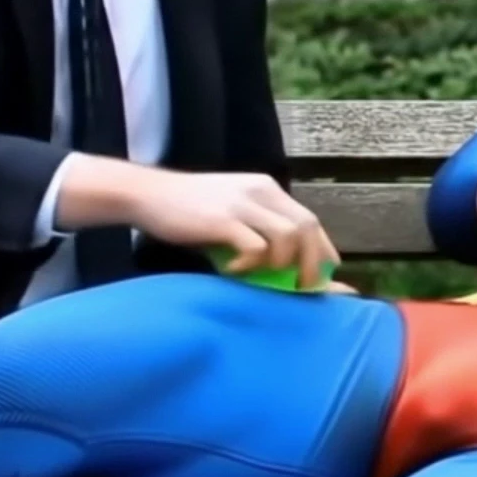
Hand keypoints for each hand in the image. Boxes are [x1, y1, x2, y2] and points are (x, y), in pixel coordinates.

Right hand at [128, 169, 340, 289]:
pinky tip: (233, 270)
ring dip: (283, 264)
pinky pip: (255, 247)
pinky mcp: (223, 219)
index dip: (324, 247)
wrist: (149, 194)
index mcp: (267, 188)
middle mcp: (261, 191)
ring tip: (264, 277)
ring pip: (288, 237)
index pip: (310, 218)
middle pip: (307, 227)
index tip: (328, 272)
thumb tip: (284, 261)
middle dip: (314, 262)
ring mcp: (242, 203)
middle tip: (306, 287)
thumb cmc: (190, 209)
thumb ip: (258, 226)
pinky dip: (251, 264)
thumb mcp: (233, 208)